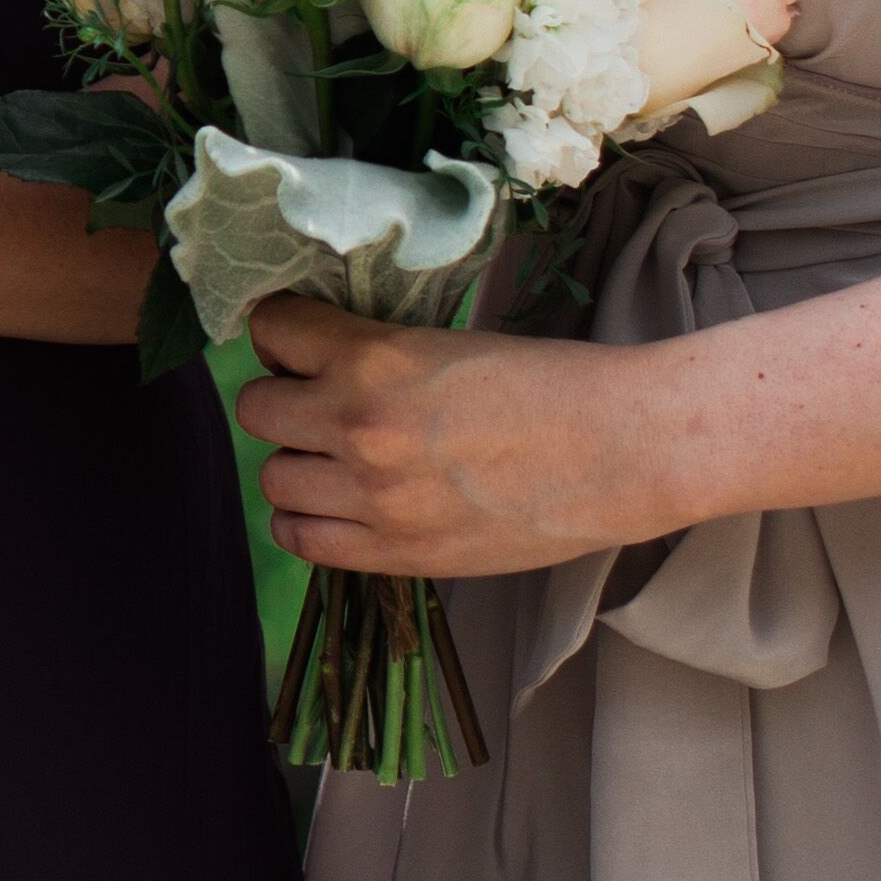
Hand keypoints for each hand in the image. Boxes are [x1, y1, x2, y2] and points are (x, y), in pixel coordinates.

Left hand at [235, 299, 686, 578]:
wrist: (624, 449)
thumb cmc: (552, 384)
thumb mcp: (447, 345)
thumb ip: (375, 355)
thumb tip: (312, 358)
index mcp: (376, 358)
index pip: (272, 329)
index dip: (282, 333)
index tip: (298, 341)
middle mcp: (360, 426)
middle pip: (255, 408)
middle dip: (284, 398)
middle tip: (320, 401)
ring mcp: (374, 497)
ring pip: (272, 477)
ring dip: (297, 462)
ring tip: (337, 456)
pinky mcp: (398, 552)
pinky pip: (301, 539)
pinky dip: (306, 520)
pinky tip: (337, 505)